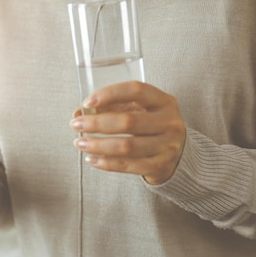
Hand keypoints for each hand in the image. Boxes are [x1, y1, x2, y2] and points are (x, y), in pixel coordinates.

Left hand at [70, 81, 185, 184]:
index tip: (87, 102)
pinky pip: (128, 165)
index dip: (109, 94)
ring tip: (80, 143)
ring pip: (126, 146)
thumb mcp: (141, 112)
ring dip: (98, 145)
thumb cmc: (152, 128)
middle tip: (76, 125)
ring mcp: (167, 146)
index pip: (135, 90)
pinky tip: (91, 159)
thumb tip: (79, 113)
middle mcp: (169, 122)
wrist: (180, 156)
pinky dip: (106, 163)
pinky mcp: (160, 166)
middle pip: (128, 121)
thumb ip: (113, 108)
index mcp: (164, 101)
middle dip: (97, 123)